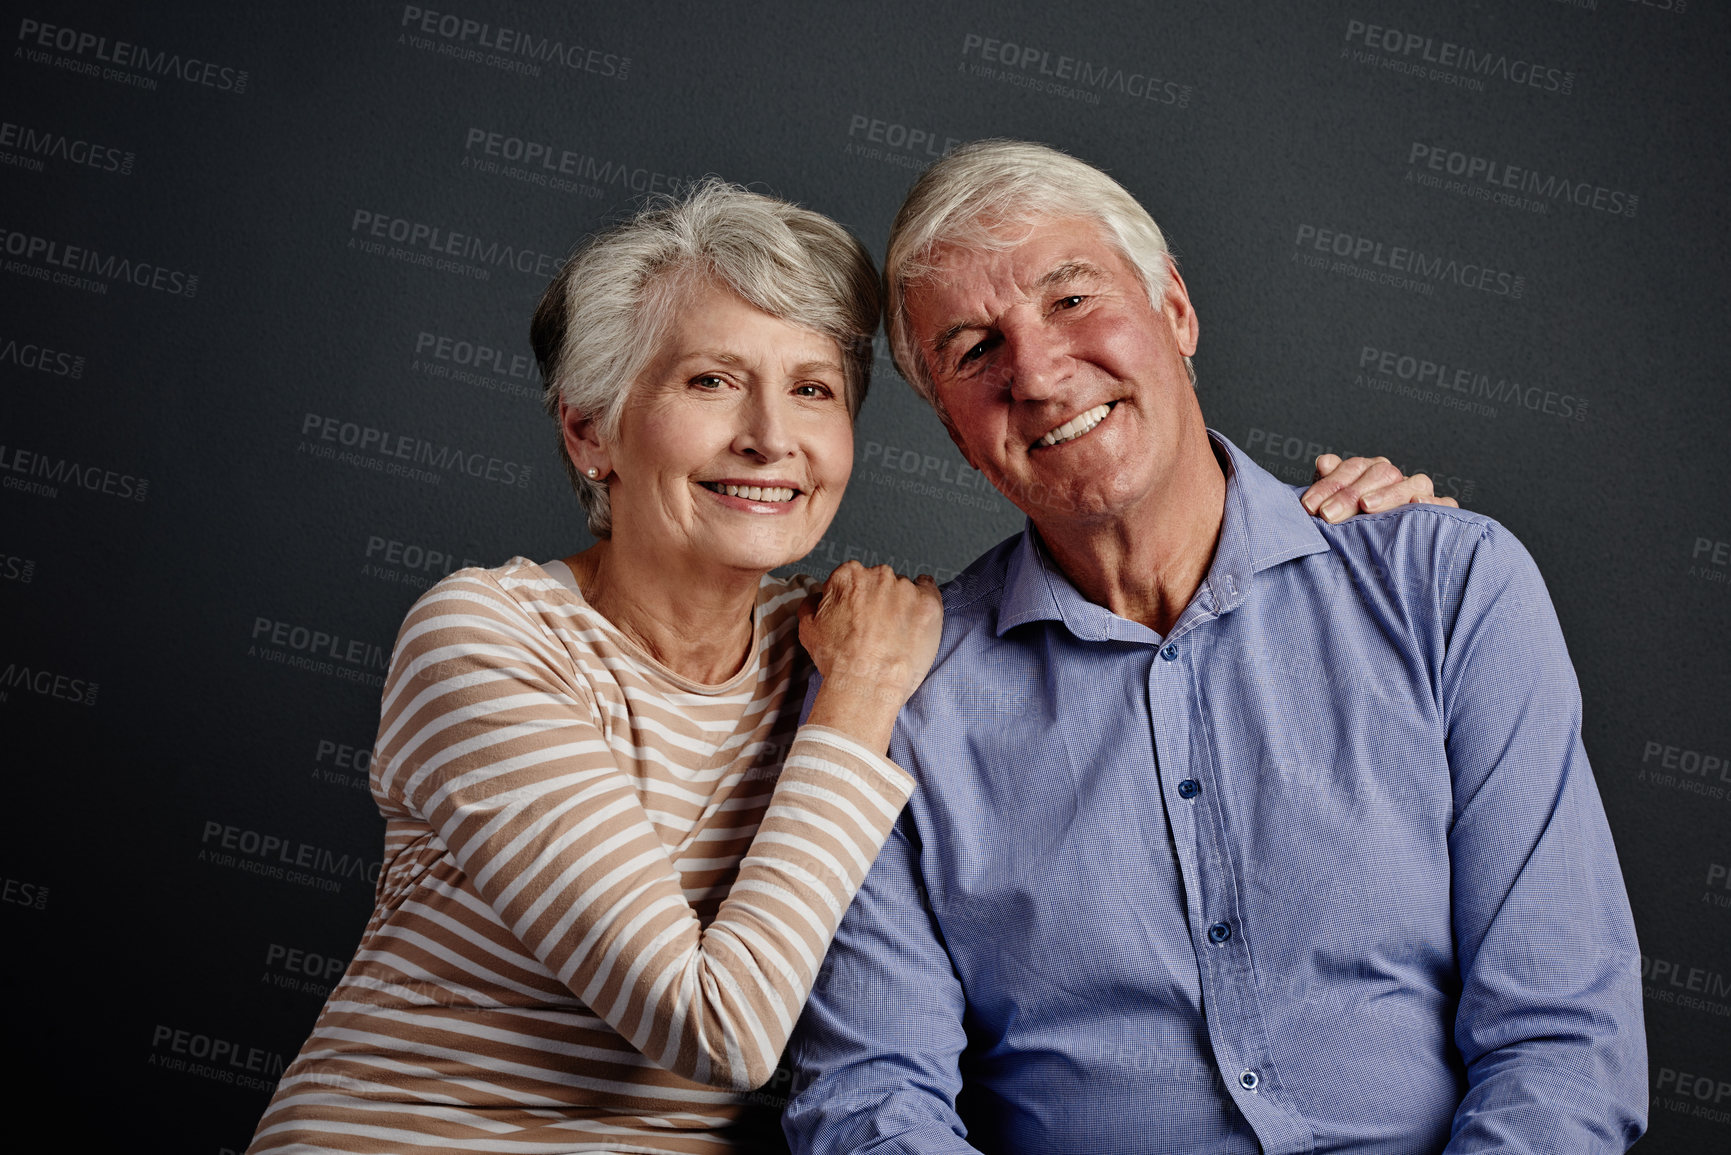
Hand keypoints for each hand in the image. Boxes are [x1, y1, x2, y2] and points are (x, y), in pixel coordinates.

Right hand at [799, 563, 942, 750]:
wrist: (867, 683)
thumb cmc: (839, 660)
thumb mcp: (808, 629)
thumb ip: (811, 604)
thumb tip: (817, 598)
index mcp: (848, 575)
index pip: (853, 579)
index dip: (854, 600)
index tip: (857, 615)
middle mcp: (878, 575)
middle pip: (880, 582)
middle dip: (879, 601)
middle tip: (876, 628)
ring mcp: (906, 588)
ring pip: (904, 589)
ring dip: (901, 605)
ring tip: (896, 634)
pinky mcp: (928, 603)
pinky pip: (929, 590)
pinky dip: (924, 601)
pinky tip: (916, 618)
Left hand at [1301, 454, 1459, 523]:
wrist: (1374, 550)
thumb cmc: (1347, 525)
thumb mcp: (1332, 505)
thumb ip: (1328, 483)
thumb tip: (1323, 462)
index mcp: (1369, 471)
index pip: (1352, 469)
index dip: (1329, 485)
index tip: (1309, 506)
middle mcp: (1395, 477)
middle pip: (1380, 474)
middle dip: (1350, 494)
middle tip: (1328, 514)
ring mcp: (1418, 491)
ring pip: (1412, 483)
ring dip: (1389, 493)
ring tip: (1367, 506)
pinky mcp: (1439, 510)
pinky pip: (1444, 503)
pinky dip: (1433, 502)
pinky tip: (1416, 503)